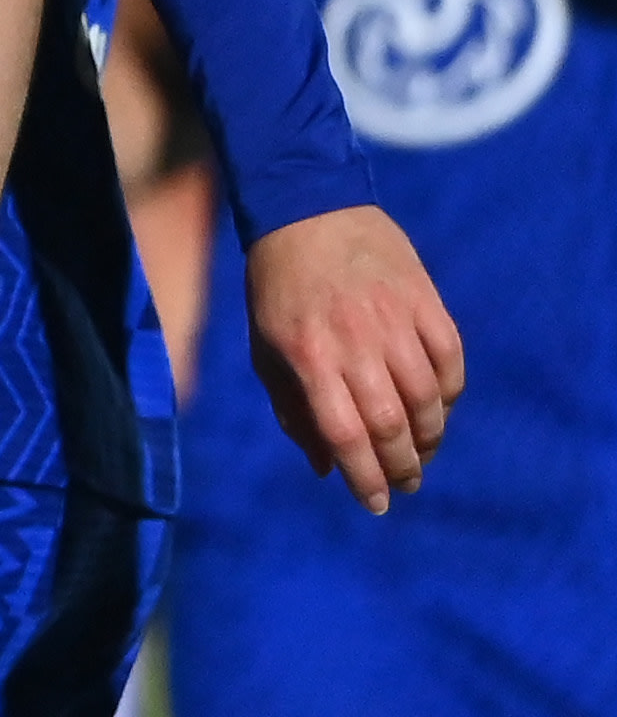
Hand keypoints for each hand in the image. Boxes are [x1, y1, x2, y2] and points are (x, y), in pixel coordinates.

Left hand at [241, 201, 462, 512]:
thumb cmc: (278, 289)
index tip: (375, 505)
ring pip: (429, 399)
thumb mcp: (266, 349)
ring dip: (430, 437)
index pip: (345, 434)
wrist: (308, 211)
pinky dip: (449, 395)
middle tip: (404, 485)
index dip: (364, 477)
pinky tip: (438, 409)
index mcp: (308, 357)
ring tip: (421, 454)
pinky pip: (451, 363)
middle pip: (392, 424)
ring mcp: (395, 320)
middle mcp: (355, 342)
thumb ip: (292, 410)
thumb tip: (323, 468)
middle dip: (402, 467)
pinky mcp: (425, 302)